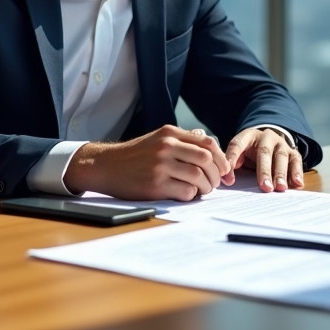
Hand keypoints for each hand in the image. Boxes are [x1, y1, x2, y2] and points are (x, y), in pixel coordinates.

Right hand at [63, 125, 232, 200]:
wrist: (106, 166)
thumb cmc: (134, 155)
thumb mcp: (157, 138)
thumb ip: (182, 140)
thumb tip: (208, 145)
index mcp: (170, 133)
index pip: (207, 143)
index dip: (221, 158)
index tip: (223, 170)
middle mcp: (166, 146)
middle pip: (206, 159)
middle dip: (216, 174)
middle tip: (214, 183)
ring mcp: (160, 165)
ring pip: (198, 177)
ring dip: (205, 187)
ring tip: (201, 190)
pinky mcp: (155, 185)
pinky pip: (185, 192)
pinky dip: (191, 195)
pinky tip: (186, 194)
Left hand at [225, 127, 303, 192]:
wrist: (269, 140)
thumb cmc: (250, 150)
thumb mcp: (239, 152)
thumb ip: (232, 164)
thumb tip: (227, 179)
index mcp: (248, 135)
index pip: (238, 144)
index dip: (232, 157)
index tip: (228, 171)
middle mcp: (266, 137)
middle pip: (264, 152)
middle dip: (264, 171)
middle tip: (264, 187)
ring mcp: (281, 144)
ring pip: (282, 157)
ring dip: (281, 174)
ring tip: (280, 188)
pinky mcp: (293, 152)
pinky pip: (296, 161)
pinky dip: (297, 172)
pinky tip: (297, 184)